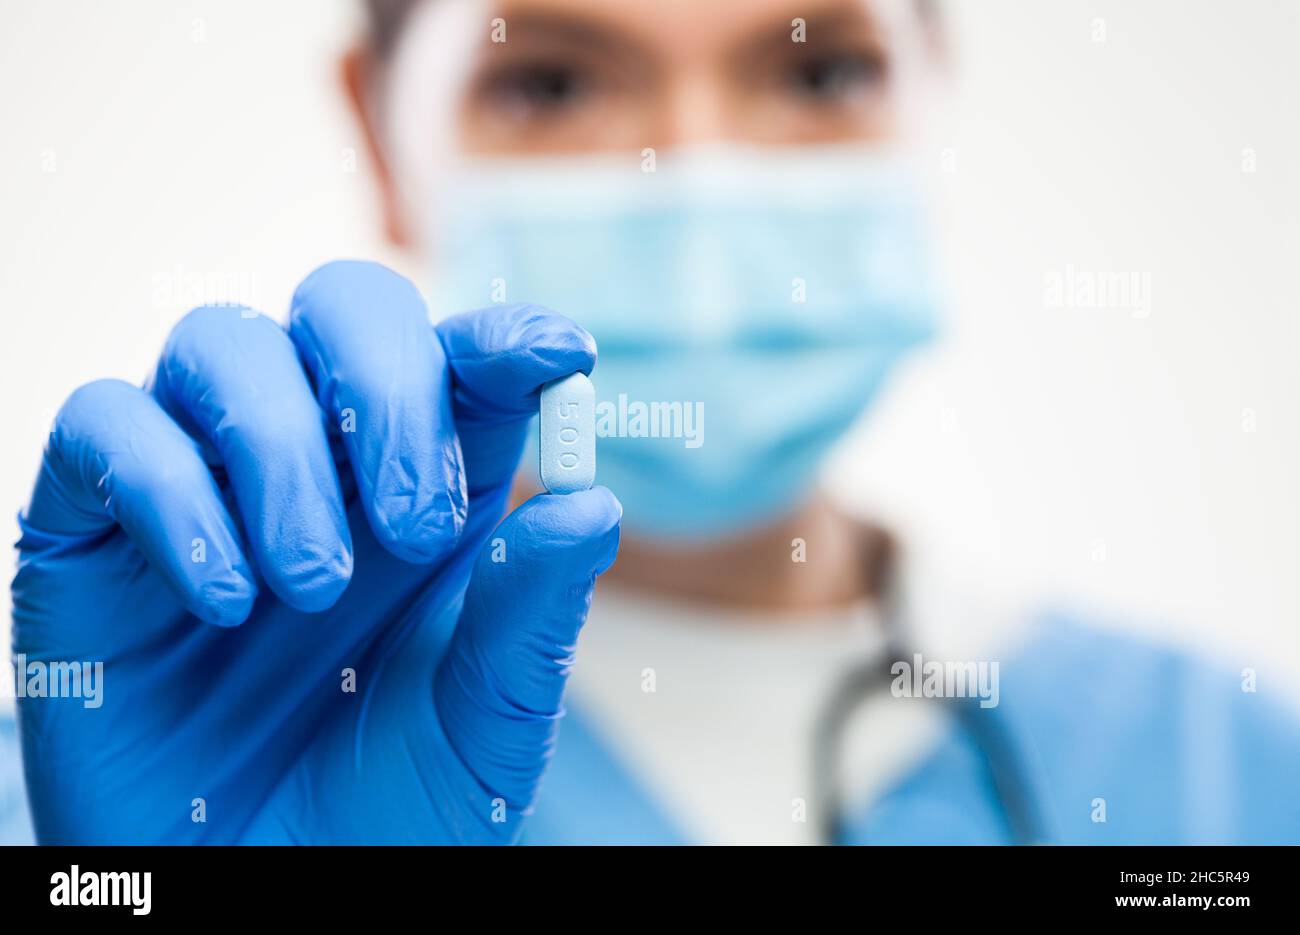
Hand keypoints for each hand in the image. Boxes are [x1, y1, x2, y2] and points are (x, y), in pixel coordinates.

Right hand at [12, 260, 619, 842]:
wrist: (254, 898)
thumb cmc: (384, 811)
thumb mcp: (483, 726)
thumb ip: (531, 616)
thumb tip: (591, 504)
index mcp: (427, 487)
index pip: (463, 362)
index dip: (506, 338)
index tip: (555, 354)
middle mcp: (319, 459)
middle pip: (342, 306)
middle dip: (387, 386)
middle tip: (417, 526)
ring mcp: (204, 480)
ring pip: (221, 344)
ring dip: (278, 451)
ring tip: (312, 587)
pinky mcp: (93, 528)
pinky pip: (106, 427)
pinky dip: (169, 491)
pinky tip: (224, 600)